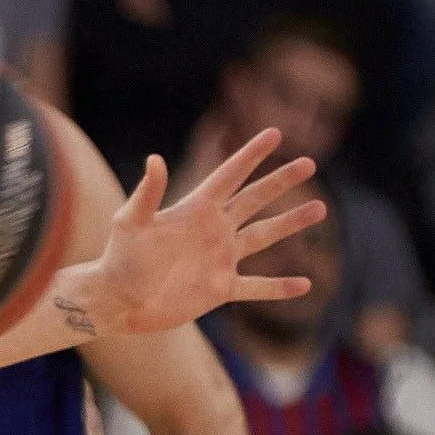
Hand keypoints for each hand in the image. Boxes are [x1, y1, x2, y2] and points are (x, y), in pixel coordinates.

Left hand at [54, 131, 324, 339]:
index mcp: (194, 210)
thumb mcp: (131, 223)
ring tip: (320, 208)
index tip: (275, 133)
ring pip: (263, 236)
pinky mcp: (219, 289)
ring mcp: (219, 259)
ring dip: (291, 224)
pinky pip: (256, 287)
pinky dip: (278, 287)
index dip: (251, 155)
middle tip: (309, 163)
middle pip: (254, 199)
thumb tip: (154, 159)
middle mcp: (212, 230)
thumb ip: (147, 193)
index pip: (229, 176)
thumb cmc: (118, 259)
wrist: (115, 302)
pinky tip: (304, 285)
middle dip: (281, 182)